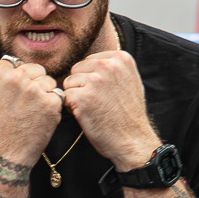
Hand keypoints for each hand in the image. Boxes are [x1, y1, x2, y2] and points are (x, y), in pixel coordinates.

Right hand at [0, 59, 63, 171]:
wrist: (5, 154)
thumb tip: (10, 66)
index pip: (18, 64)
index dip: (21, 78)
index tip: (17, 94)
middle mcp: (15, 76)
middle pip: (37, 69)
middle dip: (36, 84)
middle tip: (28, 106)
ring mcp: (34, 89)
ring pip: (49, 82)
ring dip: (46, 95)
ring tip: (33, 114)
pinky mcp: (50, 102)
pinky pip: (58, 96)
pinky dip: (53, 107)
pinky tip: (42, 119)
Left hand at [61, 50, 156, 169]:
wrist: (132, 139)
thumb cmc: (129, 115)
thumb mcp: (130, 81)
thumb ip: (114, 68)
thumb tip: (94, 62)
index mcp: (120, 58)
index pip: (90, 61)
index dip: (92, 78)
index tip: (104, 93)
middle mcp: (108, 66)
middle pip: (77, 69)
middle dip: (82, 85)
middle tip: (97, 102)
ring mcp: (94, 81)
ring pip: (69, 82)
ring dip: (76, 96)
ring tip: (93, 108)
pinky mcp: (82, 96)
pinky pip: (65, 96)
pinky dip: (71, 107)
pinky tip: (87, 115)